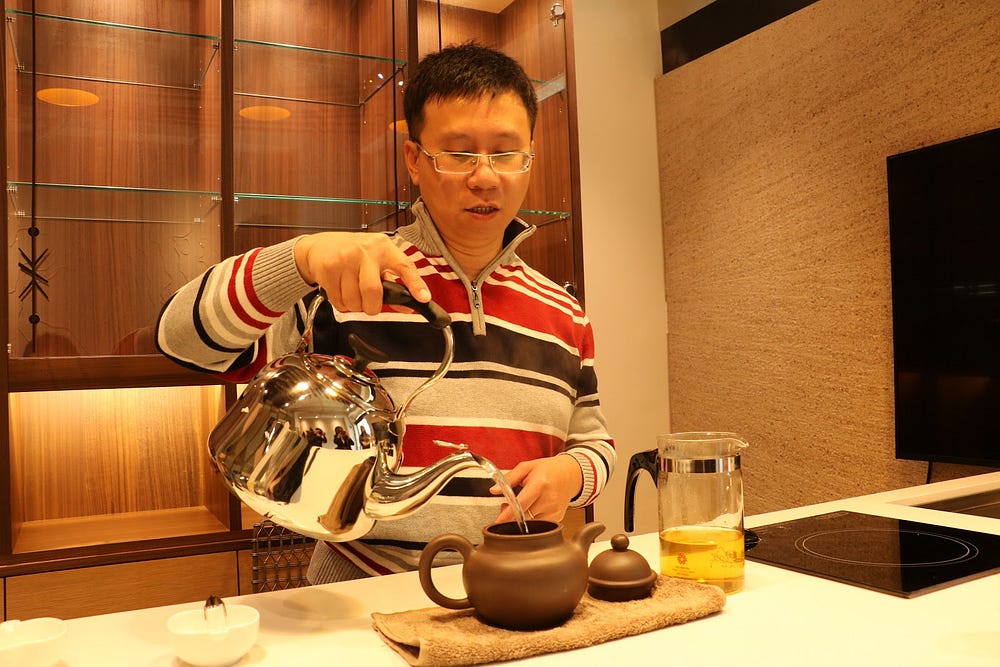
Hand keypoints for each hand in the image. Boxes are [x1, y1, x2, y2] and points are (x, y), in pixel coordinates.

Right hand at [293, 232, 430, 314]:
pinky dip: (342, 305)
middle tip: (370, 306)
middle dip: (372, 308)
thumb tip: (408, 305)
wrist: (320, 246)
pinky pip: (338, 300)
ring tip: (353, 295)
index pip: (404, 266)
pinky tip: (341, 292)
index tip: (423, 298)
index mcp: (384, 247)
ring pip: (354, 300)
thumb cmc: (353, 253)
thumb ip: (393, 283)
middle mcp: (365, 250)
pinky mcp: (328, 268)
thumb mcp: (376, 261)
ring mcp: (345, 258)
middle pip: (373, 292)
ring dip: (355, 307)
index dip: (415, 284)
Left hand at [492, 454, 582, 523]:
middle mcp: (549, 499)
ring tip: (520, 506)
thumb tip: (494, 490)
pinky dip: (531, 520)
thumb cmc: (549, 469)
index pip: (521, 504)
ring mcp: (554, 510)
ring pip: (530, 523)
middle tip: (507, 506)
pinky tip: (531, 510)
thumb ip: (509, 478)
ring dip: (521, 519)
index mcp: (540, 484)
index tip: (498, 522)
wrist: (571, 474)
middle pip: (524, 516)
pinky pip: (539, 525)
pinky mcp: (557, 518)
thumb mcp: (527, 467)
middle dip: (511, 515)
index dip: (507, 515)